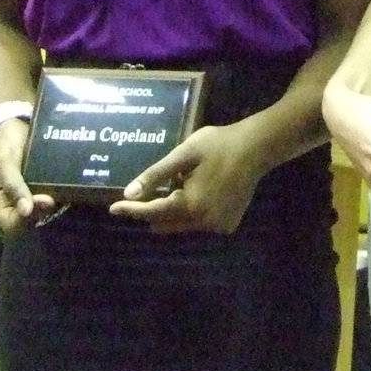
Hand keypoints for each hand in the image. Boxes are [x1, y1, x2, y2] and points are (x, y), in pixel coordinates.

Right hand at [0, 118, 56, 231]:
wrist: (14, 123)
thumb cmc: (3, 143)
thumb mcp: (4, 162)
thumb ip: (13, 185)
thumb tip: (26, 211)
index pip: (13, 224)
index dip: (29, 219)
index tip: (45, 201)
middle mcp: (14, 203)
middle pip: (30, 220)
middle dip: (44, 211)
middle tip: (56, 196)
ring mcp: (28, 194)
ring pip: (42, 209)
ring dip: (54, 203)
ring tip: (66, 191)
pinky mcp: (41, 184)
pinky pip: (50, 194)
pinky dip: (59, 192)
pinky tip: (69, 184)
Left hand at [108, 123, 264, 234]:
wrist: (258, 147)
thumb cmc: (219, 145)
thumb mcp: (185, 154)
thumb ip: (157, 174)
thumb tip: (130, 193)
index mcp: (191, 204)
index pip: (153, 212)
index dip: (131, 210)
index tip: (112, 208)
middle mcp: (204, 222)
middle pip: (167, 221)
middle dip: (155, 208)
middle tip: (152, 188)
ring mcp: (218, 226)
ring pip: (184, 223)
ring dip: (177, 208)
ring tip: (186, 181)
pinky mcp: (228, 225)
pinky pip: (200, 222)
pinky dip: (195, 210)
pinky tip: (204, 189)